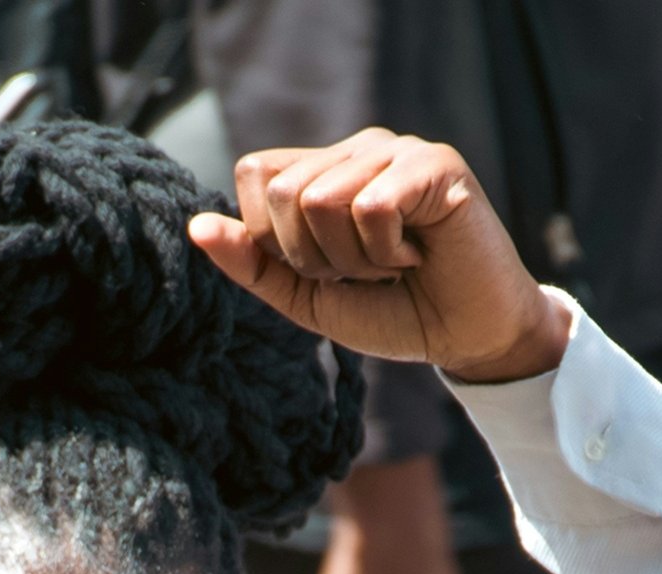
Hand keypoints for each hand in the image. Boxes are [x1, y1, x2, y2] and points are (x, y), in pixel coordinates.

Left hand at [187, 130, 570, 382]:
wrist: (465, 336)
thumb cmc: (391, 312)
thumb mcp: (306, 296)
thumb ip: (251, 263)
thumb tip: (196, 227)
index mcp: (323, 169)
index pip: (255, 174)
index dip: (272, 237)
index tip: (322, 267)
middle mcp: (358, 149)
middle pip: (283, 191)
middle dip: (313, 255)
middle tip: (363, 270)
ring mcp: (397, 150)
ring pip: (322, 199)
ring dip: (353, 257)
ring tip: (392, 263)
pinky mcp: (435, 164)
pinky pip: (370, 206)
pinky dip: (387, 250)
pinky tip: (418, 253)